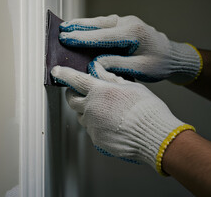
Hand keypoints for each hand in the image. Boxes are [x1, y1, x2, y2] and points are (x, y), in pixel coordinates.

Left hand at [51, 62, 194, 174]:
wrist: (154, 136)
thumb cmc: (147, 110)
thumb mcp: (131, 87)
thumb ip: (112, 79)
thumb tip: (100, 71)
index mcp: (100, 91)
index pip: (75, 79)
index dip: (64, 74)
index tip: (56, 71)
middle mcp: (92, 108)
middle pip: (72, 100)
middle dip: (72, 94)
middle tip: (78, 91)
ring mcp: (93, 125)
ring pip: (81, 115)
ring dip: (86, 110)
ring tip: (104, 110)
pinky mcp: (96, 139)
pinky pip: (92, 129)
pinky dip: (97, 124)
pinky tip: (111, 124)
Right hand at [59, 15, 201, 83]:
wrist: (173, 57)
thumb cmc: (159, 64)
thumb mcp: (140, 69)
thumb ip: (117, 64)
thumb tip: (96, 63)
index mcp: (132, 34)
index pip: (101, 36)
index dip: (82, 38)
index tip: (66, 39)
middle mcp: (129, 23)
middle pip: (98, 24)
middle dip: (78, 27)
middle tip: (61, 30)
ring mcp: (127, 22)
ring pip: (100, 21)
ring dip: (83, 24)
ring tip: (66, 27)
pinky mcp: (125, 25)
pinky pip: (105, 24)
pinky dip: (92, 25)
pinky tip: (82, 28)